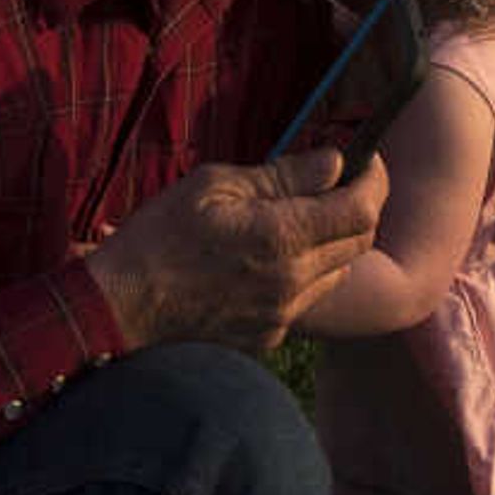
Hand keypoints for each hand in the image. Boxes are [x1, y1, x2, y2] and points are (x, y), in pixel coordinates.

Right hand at [85, 149, 386, 352]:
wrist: (121, 306)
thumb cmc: (159, 237)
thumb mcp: (215, 186)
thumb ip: (282, 176)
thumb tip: (334, 161)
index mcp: (282, 238)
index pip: (361, 208)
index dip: (373, 179)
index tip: (364, 159)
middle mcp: (293, 282)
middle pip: (360, 242)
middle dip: (359, 207)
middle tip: (340, 183)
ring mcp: (283, 314)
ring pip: (338, 272)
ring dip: (334, 243)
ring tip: (303, 219)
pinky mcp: (270, 336)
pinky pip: (307, 299)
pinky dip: (304, 274)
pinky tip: (272, 258)